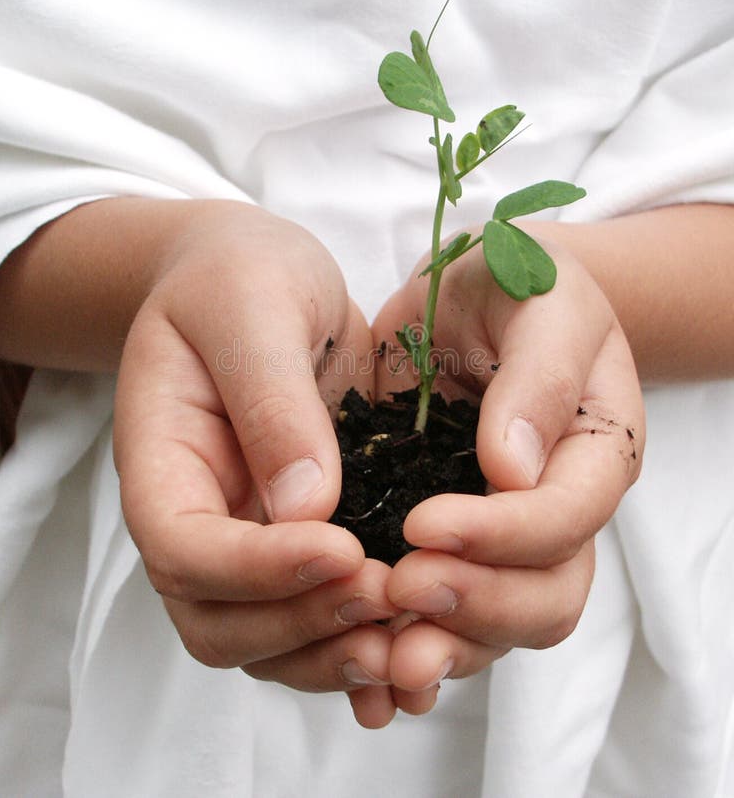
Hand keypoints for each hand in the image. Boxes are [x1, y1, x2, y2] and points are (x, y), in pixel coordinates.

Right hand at [114, 201, 396, 727]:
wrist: (249, 278)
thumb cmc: (237, 276)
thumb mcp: (251, 309)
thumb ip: (270, 400)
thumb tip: (307, 507)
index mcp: (162, 460)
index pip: (185, 549)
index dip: (257, 568)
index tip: (342, 548)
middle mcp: (200, 516)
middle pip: (218, 622)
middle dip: (303, 626)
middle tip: (391, 597)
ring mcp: (246, 536)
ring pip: (268, 642)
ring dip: (336, 653)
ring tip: (415, 639)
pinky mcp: (300, 538)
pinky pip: (316, 617)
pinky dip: (359, 644)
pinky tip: (417, 648)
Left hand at [372, 230, 643, 712]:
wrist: (475, 293)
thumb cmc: (520, 285)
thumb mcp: (543, 302)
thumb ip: (538, 377)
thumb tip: (513, 470)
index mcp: (593, 453)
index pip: (568, 517)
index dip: (505, 535)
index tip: (427, 524)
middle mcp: (554, 509)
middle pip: (545, 594)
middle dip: (476, 606)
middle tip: (400, 595)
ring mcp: (499, 533)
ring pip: (495, 623)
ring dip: (442, 648)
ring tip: (380, 659)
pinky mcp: (442, 538)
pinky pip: (440, 612)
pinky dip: (406, 645)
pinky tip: (364, 671)